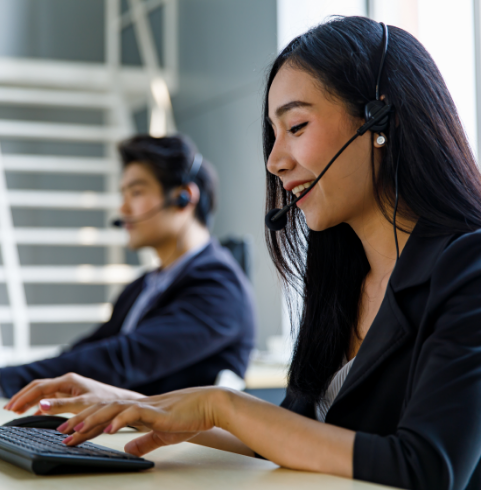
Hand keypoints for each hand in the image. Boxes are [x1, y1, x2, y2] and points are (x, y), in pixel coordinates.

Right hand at [4, 373, 142, 414]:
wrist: (122, 403)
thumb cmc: (106, 402)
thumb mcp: (83, 405)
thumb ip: (61, 405)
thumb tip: (39, 405)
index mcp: (68, 381)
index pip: (39, 387)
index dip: (24, 397)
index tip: (12, 407)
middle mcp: (68, 382)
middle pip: (39, 387)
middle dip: (23, 397)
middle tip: (9, 408)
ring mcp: (70, 388)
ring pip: (44, 392)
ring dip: (30, 400)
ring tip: (17, 411)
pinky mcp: (73, 395)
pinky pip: (51, 398)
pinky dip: (40, 405)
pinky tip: (35, 413)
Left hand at [58, 386, 229, 456]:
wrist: (209, 404)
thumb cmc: (190, 418)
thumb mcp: (162, 433)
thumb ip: (144, 441)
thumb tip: (129, 449)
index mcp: (137, 411)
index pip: (105, 416)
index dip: (85, 425)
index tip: (67, 434)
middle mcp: (137, 405)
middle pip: (102, 409)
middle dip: (78, 420)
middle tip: (59, 430)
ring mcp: (146, 406)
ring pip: (111, 408)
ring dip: (91, 419)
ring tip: (74, 430)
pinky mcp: (156, 410)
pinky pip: (133, 413)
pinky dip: (119, 420)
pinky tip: (108, 428)